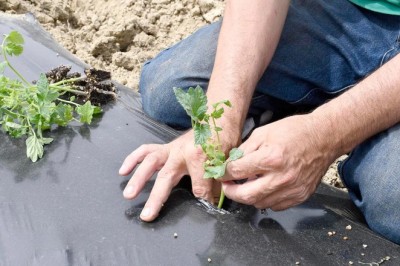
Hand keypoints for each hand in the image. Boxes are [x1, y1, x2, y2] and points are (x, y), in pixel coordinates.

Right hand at [119, 130, 217, 221]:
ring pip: (150, 163)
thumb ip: (216, 182)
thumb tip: (210, 201)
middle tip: (146, 215)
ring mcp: (171, 149)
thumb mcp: (225, 162)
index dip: (205, 199)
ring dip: (138, 179)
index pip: (200, 186)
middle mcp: (180, 152)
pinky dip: (133, 159)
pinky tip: (123, 171)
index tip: (207, 207)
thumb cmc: (222, 140)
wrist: (217, 118)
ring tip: (128, 194)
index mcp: (199, 156)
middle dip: (156, 197)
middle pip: (165, 177)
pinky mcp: (165, 147)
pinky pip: (146, 151)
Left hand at [221, 115, 337, 210]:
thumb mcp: (263, 132)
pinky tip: (264, 187)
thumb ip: (245, 150)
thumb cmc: (295, 131)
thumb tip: (231, 163)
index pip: (237, 172)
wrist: (324, 138)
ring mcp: (292, 190)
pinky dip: (265, 199)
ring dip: (248, 196)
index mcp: (271, 158)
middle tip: (227, 186)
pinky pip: (275, 205)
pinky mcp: (299, 196)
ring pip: (259, 203)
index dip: (225, 173)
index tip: (222, 173)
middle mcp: (281, 178)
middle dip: (230, 192)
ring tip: (246, 184)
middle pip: (245, 195)